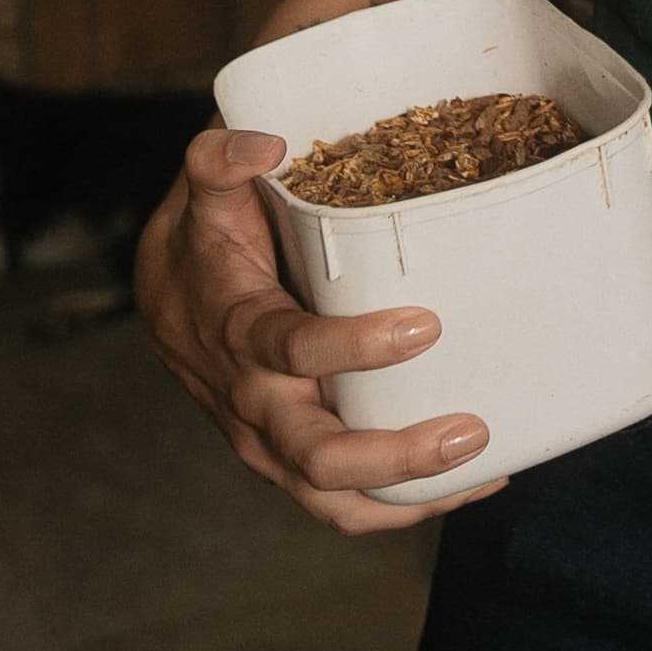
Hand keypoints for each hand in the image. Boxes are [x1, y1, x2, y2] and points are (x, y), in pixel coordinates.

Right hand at [136, 123, 503, 541]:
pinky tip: (475, 482)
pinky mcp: (289, 464)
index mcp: (237, 332)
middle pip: (314, 455)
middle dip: (394, 455)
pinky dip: (407, 507)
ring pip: (330, 500)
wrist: (167, 302)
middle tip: (470, 429)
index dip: (356, 347)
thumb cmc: (206, 244)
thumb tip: (267, 142)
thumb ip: (223, 161)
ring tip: (484, 465)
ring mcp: (268, 443)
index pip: (292, 352)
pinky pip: (344, 507)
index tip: (425, 326)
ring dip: (410, 494)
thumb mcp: (204, 197)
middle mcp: (251, 401)